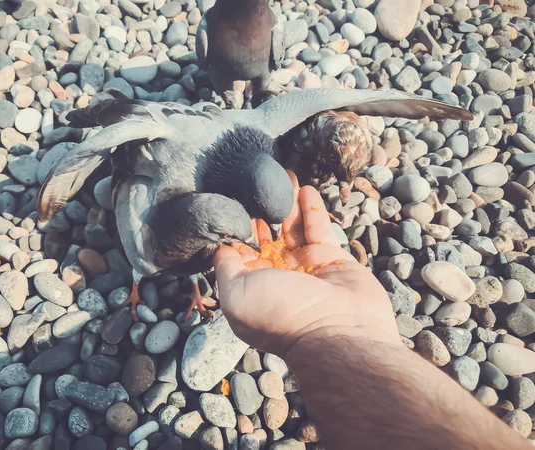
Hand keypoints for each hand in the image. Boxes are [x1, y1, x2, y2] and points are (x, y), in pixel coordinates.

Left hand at [214, 172, 401, 356]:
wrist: (339, 332)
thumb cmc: (282, 315)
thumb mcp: (237, 295)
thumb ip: (225, 268)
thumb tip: (220, 246)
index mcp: (251, 285)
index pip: (239, 248)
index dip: (235, 224)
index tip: (229, 195)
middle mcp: (276, 274)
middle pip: (265, 233)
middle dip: (260, 208)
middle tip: (254, 180)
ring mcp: (304, 265)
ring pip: (291, 226)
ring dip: (286, 201)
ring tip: (281, 174)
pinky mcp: (331, 257)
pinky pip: (318, 227)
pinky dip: (311, 207)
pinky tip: (303, 188)